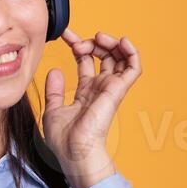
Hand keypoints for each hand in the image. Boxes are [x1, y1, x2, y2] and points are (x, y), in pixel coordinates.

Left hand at [42, 27, 141, 187]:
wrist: (75, 152)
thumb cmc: (65, 140)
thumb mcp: (52, 109)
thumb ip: (54, 90)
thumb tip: (55, 70)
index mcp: (86, 90)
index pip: (86, 60)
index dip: (77, 44)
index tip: (64, 35)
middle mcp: (100, 87)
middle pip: (104, 55)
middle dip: (91, 41)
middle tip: (77, 41)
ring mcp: (110, 88)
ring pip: (120, 57)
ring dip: (111, 42)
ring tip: (98, 38)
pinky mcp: (118, 90)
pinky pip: (134, 67)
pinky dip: (131, 51)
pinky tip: (121, 42)